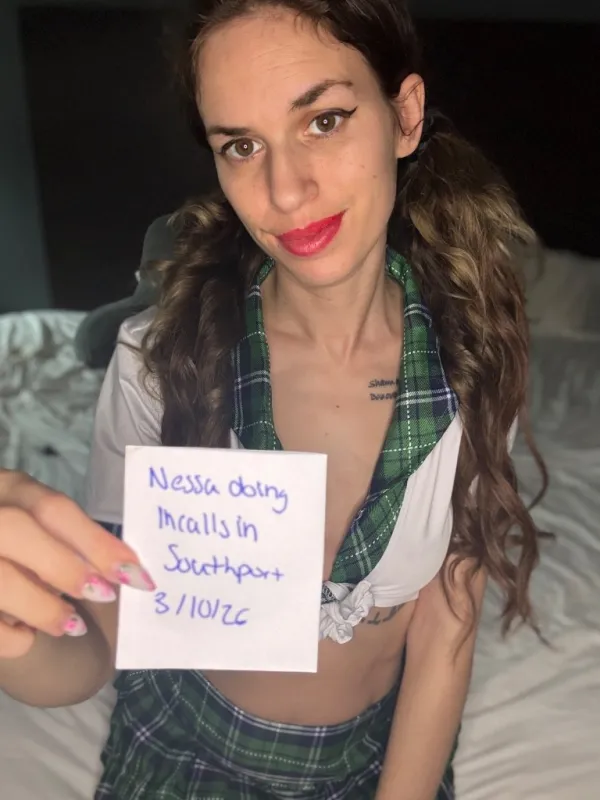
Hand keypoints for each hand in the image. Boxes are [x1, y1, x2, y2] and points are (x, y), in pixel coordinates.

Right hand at [0, 469, 153, 659]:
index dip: (96, 543)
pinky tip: (27, 635)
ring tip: (70, 624)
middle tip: (102, 594)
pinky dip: (10, 636)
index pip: (53, 508)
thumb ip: (72, 541)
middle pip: (15, 530)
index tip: (134, 574)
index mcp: (9, 488)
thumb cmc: (21, 543)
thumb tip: (123, 572)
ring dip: (41, 607)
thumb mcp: (40, 524)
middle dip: (65, 568)